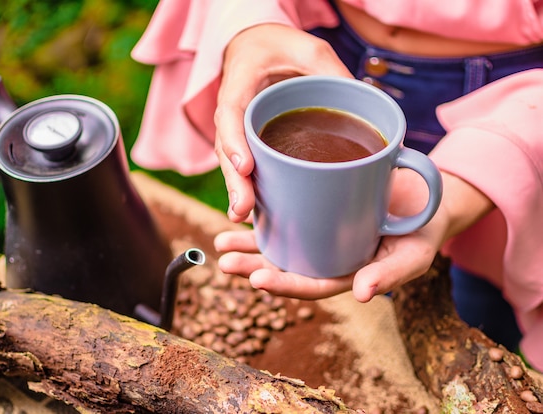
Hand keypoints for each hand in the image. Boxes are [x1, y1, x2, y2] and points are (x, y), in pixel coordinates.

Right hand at [214, 23, 352, 221]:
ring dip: (237, 190)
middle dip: (235, 180)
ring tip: (242, 216)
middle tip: (243, 208)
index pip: (232, 111)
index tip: (245, 166)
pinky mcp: (246, 140)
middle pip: (227, 147)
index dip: (235, 140)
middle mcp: (232, 108)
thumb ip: (333, 72)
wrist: (256, 46)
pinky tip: (251, 214)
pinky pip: (243, 164)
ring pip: (231, 161)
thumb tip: (368, 106)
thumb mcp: (310, 49)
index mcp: (241, 80)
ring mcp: (236, 127)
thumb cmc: (280, 46)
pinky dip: (246, 187)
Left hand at [214, 171, 493, 301]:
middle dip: (254, 266)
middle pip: (288, 266)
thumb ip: (390, 274)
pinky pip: (289, 214)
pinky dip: (265, 215)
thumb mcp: (413, 255)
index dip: (285, 284)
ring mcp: (321, 235)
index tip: (258, 279)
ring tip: (221, 243)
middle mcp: (328, 257)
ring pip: (281, 244)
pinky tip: (242, 212)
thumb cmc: (423, 231)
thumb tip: (362, 295)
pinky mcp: (318, 209)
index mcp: (347, 274)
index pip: (311, 283)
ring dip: (249, 244)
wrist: (427, 198)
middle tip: (225, 262)